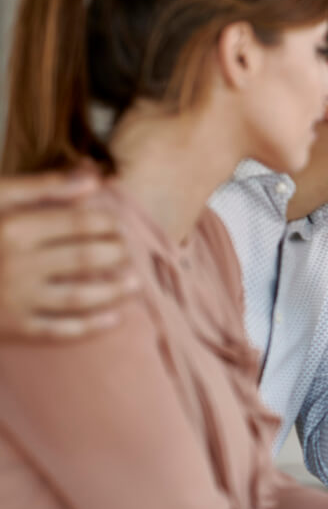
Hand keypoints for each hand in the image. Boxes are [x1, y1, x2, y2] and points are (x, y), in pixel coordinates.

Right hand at [0, 170, 137, 338]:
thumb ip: (42, 187)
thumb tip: (94, 178)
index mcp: (14, 228)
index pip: (82, 224)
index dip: (109, 224)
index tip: (119, 224)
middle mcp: (18, 265)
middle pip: (87, 259)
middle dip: (117, 255)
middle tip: (130, 251)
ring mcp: (16, 300)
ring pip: (81, 297)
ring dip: (115, 291)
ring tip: (134, 282)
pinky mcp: (12, 328)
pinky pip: (60, 331)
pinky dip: (91, 326)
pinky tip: (114, 318)